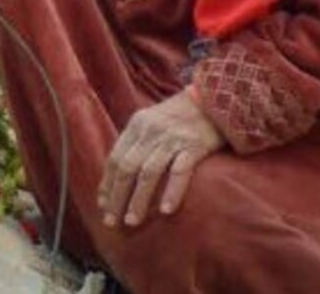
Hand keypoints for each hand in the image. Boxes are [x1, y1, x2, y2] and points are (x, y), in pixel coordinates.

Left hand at [99, 91, 226, 227]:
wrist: (216, 98)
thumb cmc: (183, 114)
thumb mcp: (153, 120)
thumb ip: (138, 142)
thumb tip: (121, 173)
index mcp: (136, 125)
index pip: (115, 158)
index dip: (107, 184)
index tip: (103, 205)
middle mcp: (150, 131)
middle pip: (126, 168)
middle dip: (117, 197)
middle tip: (111, 221)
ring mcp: (171, 138)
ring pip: (148, 173)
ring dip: (138, 200)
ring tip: (132, 221)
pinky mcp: (194, 145)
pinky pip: (179, 171)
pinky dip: (171, 191)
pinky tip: (165, 210)